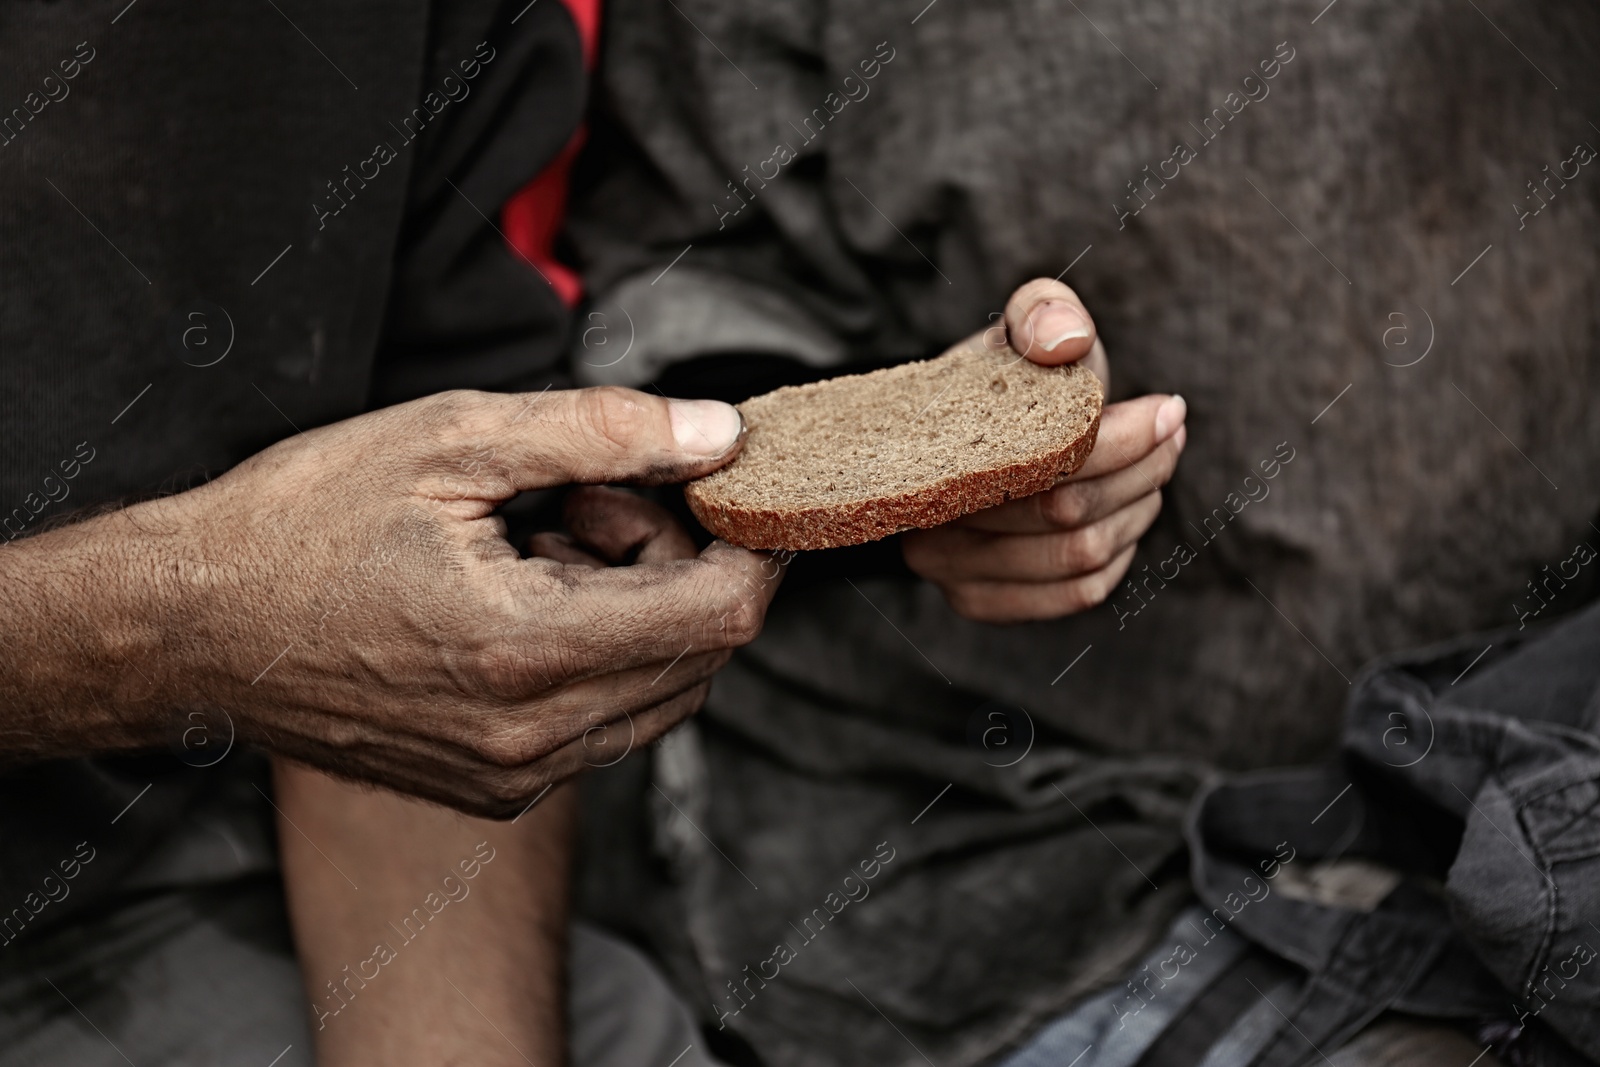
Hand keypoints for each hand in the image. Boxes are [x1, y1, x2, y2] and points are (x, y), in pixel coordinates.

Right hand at [0, 388, 779, 815]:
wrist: (188, 629)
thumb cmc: (303, 523)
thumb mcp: (453, 441)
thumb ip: (604, 434)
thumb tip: (722, 434)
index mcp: (528, 650)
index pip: (721, 616)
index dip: (749, 547)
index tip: (718, 491)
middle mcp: (533, 738)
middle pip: (701, 655)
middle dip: (675, 564)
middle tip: (586, 501)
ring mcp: (513, 777)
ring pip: (659, 691)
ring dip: (637, 609)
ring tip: (540, 545)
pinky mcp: (494, 790)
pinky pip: (605, 722)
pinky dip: (599, 654)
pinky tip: (520, 600)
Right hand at [903, 279, 1185, 622]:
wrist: (966, 429)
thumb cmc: (1004, 376)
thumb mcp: (1022, 324)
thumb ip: (1043, 311)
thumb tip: (1065, 342)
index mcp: (933, 452)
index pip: (1048, 465)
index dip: (1122, 440)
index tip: (1168, 408)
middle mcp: (927, 523)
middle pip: (1070, 516)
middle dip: (1141, 472)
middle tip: (1171, 434)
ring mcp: (948, 572)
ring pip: (1080, 557)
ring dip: (1137, 511)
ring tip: (1154, 468)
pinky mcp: (977, 601)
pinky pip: (1074, 593)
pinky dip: (1117, 555)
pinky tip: (1123, 514)